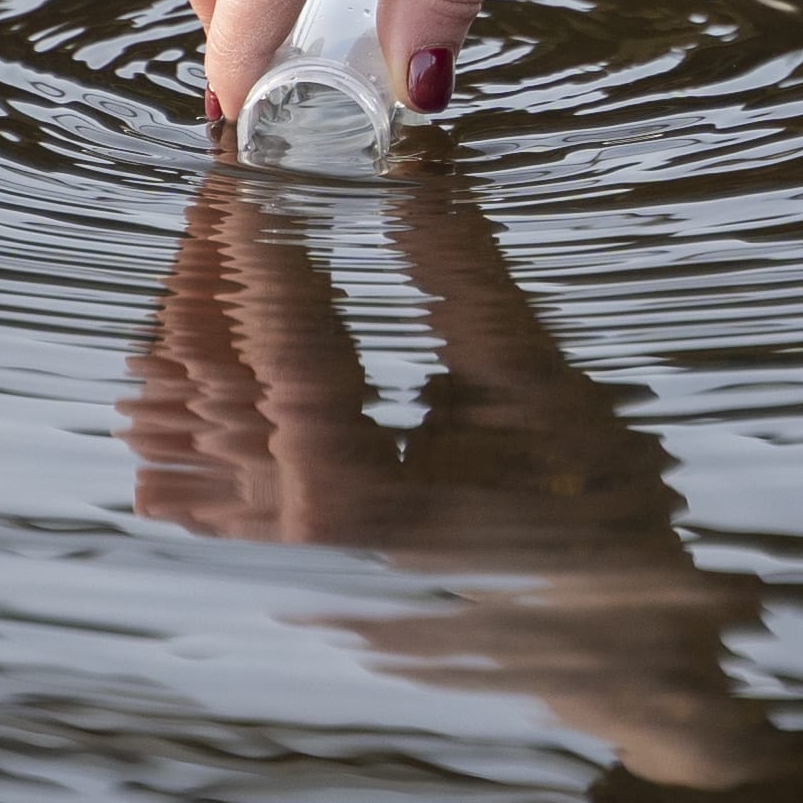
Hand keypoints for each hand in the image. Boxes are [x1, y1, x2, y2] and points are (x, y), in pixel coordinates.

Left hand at [118, 165, 771, 785]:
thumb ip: (455, 266)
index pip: (286, 352)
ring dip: (193, 336)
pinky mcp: (286, 574)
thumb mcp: (534, 377)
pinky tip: (219, 349)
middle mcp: (301, 547)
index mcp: (363, 507)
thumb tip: (414, 157)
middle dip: (216, 276)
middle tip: (236, 193)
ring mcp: (284, 568)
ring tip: (224, 254)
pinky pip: (190, 491)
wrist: (622, 644)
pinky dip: (188, 413)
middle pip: (211, 388)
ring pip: (179, 435)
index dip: (262, 250)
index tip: (251, 176)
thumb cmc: (598, 516)